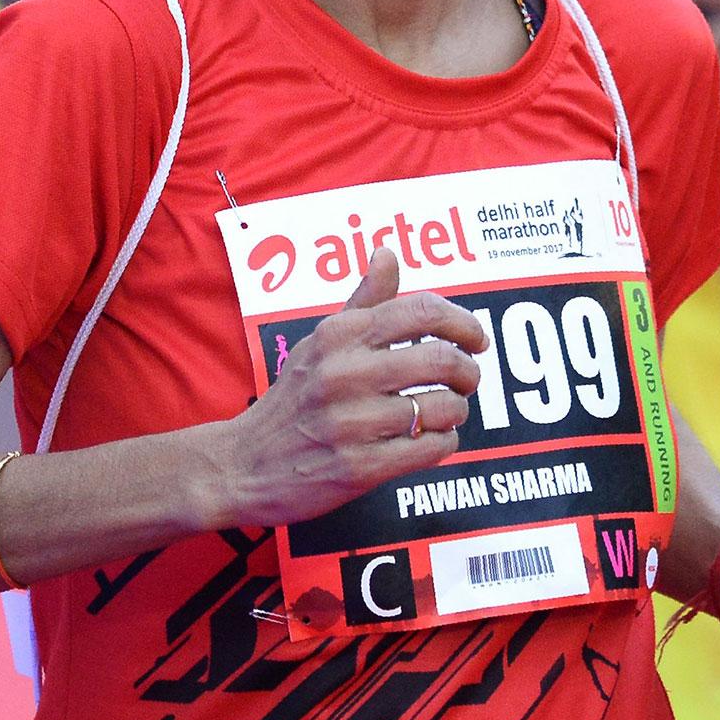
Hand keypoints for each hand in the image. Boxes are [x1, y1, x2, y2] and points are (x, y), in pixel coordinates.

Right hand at [205, 248, 484, 531]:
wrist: (243, 464)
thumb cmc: (294, 399)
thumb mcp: (320, 342)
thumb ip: (363, 300)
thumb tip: (388, 252)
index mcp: (340, 335)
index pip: (422, 311)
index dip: (464, 322)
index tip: (476, 339)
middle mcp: (344, 373)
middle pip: (442, 359)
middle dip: (469, 371)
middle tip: (468, 380)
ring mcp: (351, 422)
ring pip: (442, 408)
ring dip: (457, 411)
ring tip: (445, 412)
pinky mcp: (358, 467)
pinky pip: (430, 449)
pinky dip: (444, 443)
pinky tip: (430, 439)